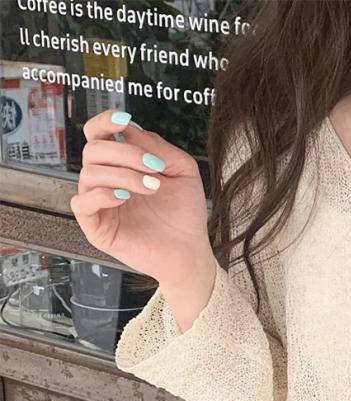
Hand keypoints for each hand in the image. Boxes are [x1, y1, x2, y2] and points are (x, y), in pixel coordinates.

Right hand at [71, 108, 213, 287]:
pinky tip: (124, 198)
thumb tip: (131, 129)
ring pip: (89, 174)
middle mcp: (106, 180)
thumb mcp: (182, 171)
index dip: (104, 122)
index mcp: (121, 164)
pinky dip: (101, 195)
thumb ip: (159, 147)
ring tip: (152, 187)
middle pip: (93, 150)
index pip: (98, 135)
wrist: (190, 251)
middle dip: (126, 154)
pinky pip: (81, 203)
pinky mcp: (96, 227)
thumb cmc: (185, 213)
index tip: (124, 120)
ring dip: (123, 175)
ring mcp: (99, 204)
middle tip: (154, 168)